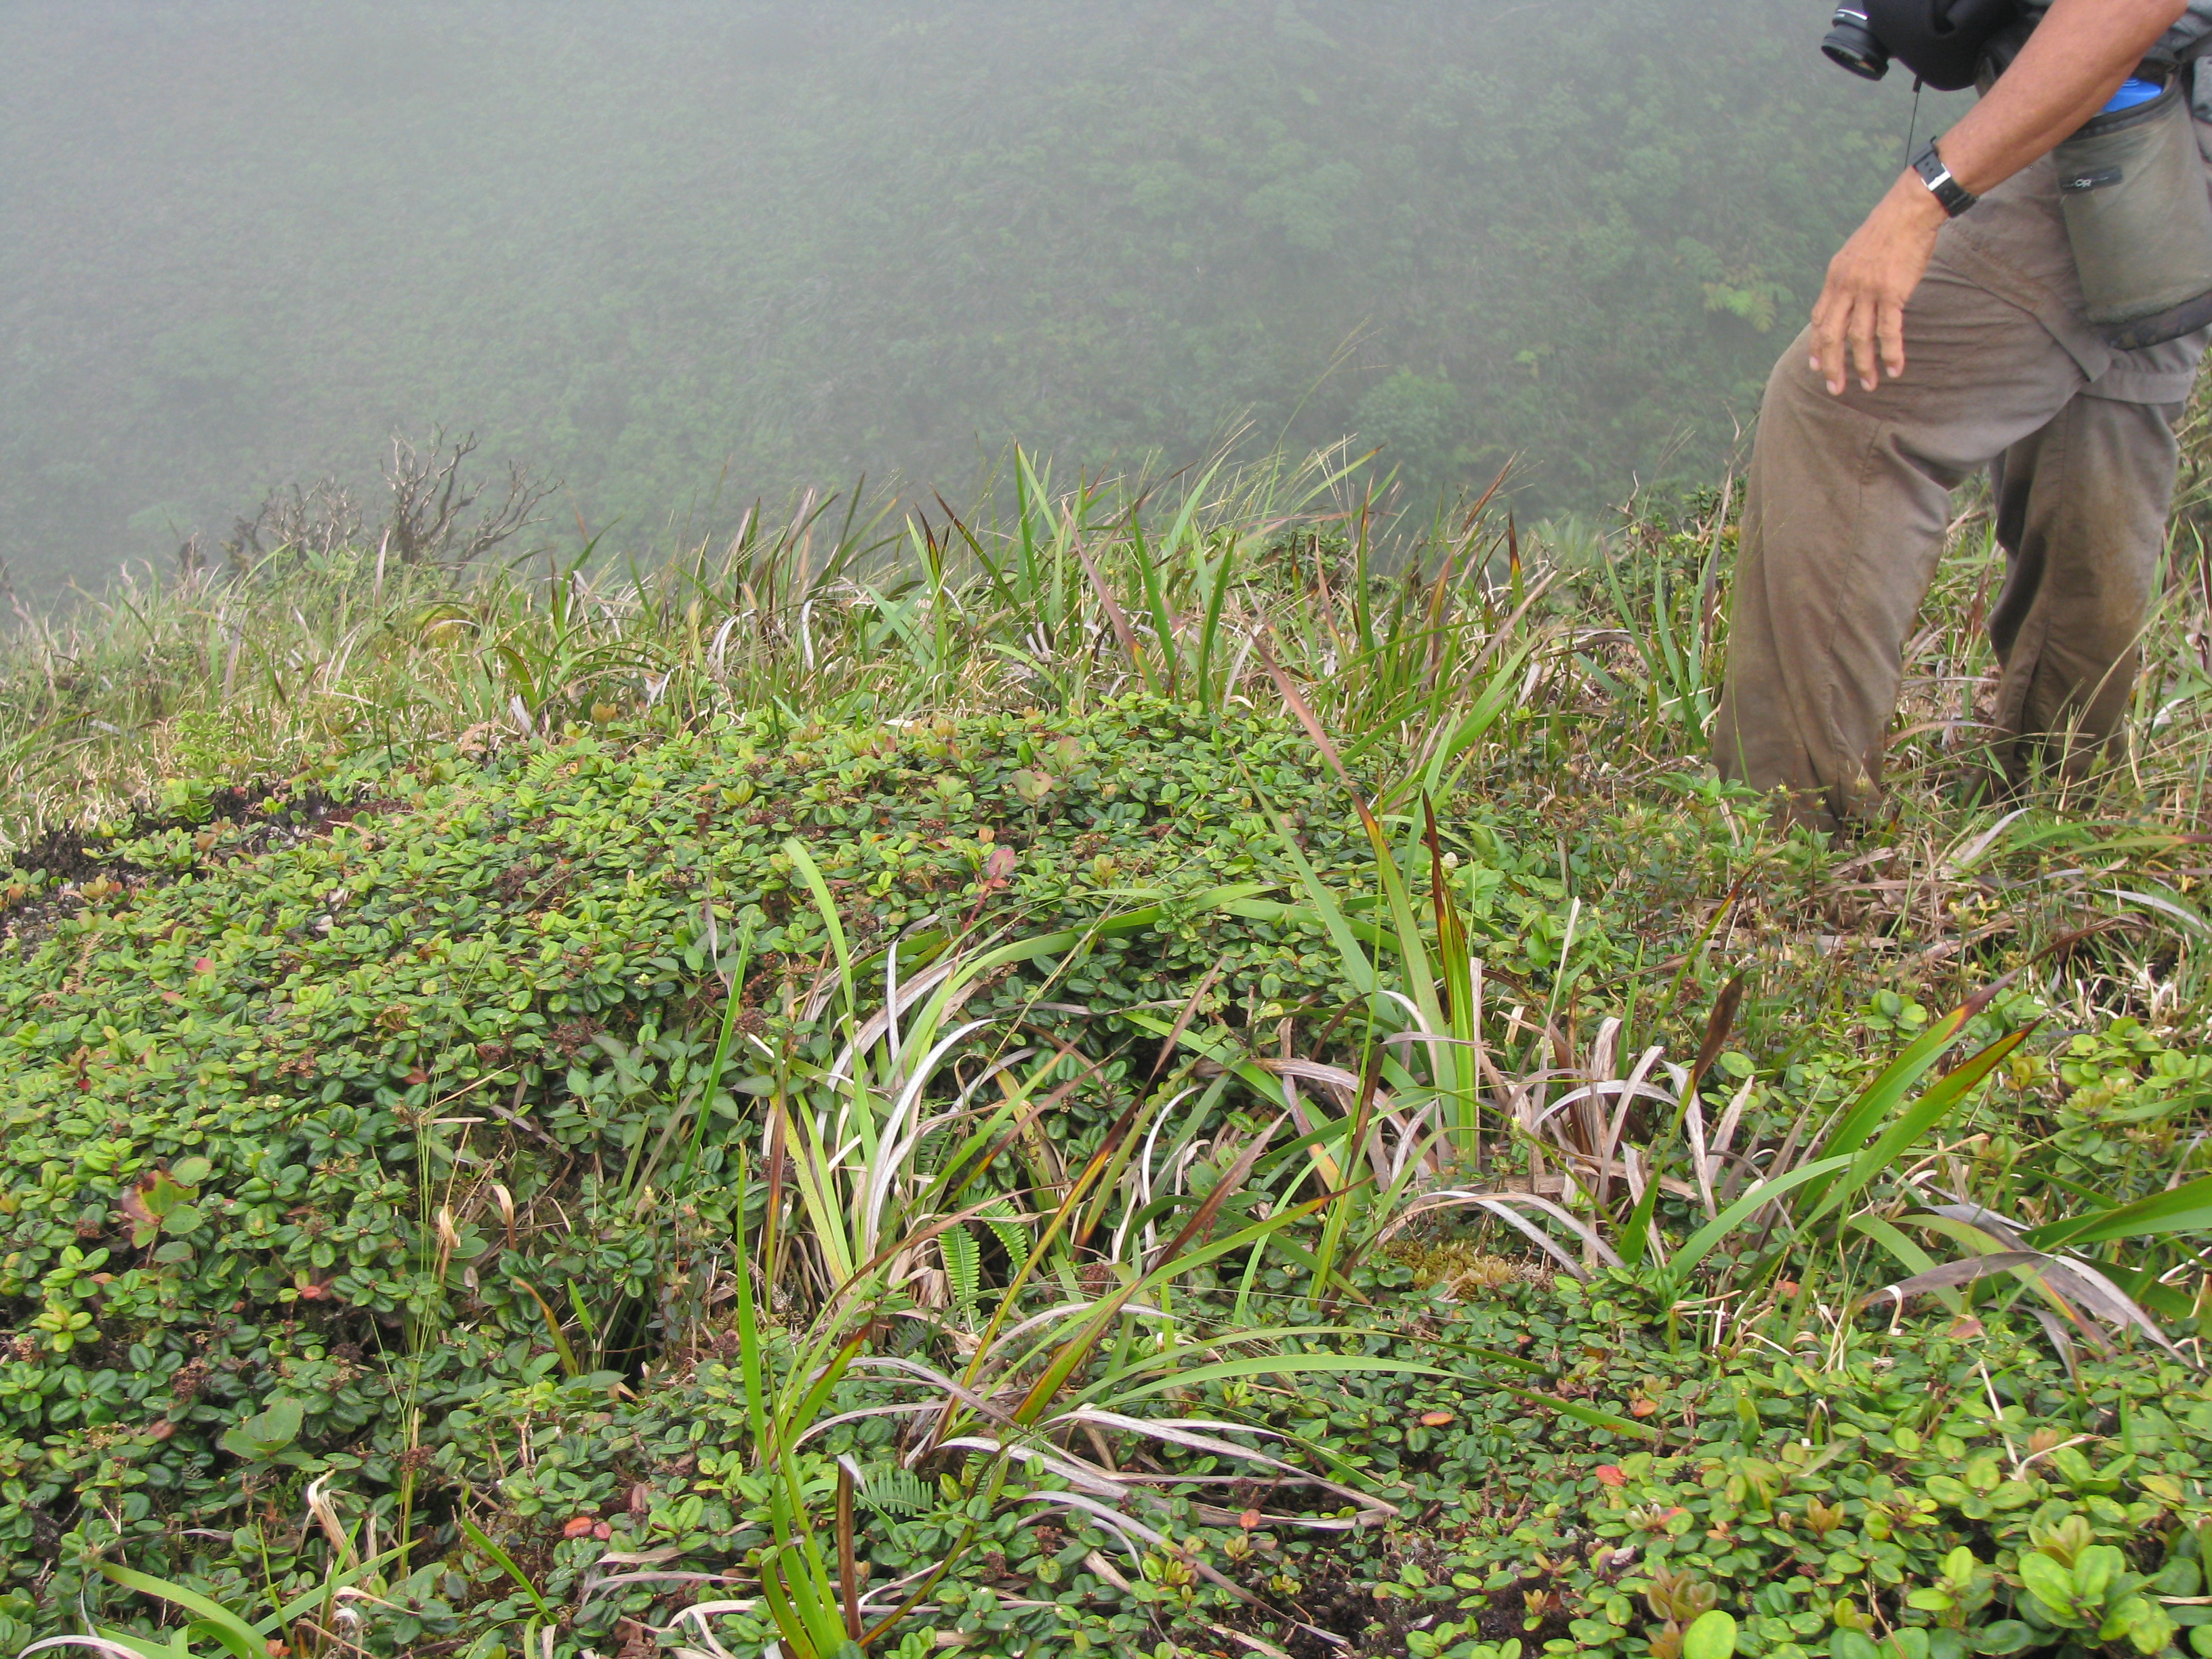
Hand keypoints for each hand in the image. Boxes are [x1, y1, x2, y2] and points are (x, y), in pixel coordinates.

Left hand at [1808, 171, 1947, 394]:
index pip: (1819, 320)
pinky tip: (1894, 369)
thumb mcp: (1854, 254)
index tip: (1816, 367)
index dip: (1817, 346)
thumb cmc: (1886, 232)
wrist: (1909, 211)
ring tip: (1868, 385)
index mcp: (1834, 278)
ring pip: (1860, 338)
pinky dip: (1890, 353)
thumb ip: (1846, 279)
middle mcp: (1845, 287)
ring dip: (1864, 365)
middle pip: (1832, 336)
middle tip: (1835, 389)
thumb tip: (1845, 300)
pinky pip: (1888, 331)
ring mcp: (1868, 290)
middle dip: (1832, 366)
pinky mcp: (1892, 293)